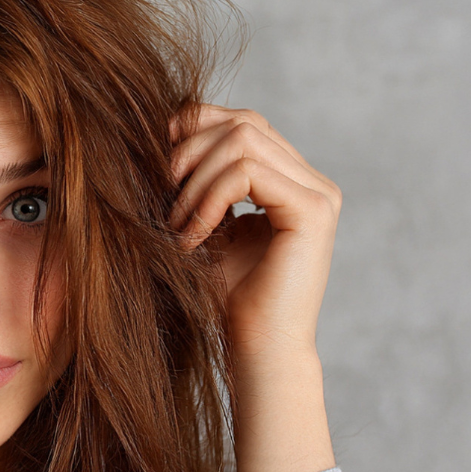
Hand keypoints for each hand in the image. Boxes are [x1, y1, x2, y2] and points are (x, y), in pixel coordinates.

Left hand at [169, 105, 340, 471]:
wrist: (254, 350)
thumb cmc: (222, 295)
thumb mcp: (200, 225)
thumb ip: (193, 182)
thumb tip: (155, 133)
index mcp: (288, 178)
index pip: (238, 121)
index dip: (190, 131)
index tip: (152, 169)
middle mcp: (310, 179)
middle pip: (241, 122)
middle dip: (186, 153)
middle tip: (160, 199)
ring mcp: (318, 192)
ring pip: (242, 140)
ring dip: (193, 181)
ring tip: (175, 225)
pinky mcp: (313, 210)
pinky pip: (247, 172)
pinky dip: (207, 199)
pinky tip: (193, 236)